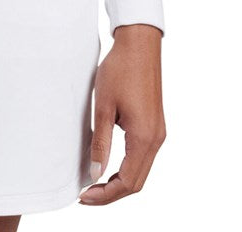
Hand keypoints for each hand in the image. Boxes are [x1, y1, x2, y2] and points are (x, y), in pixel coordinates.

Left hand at [79, 23, 164, 204]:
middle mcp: (156, 140)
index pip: (128, 182)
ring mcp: (157, 133)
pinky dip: (126, 168)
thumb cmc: (120, 70)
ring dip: (119, 182)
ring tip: (94, 184)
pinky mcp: (154, 125)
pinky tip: (108, 166)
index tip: (83, 196)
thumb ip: (100, 142)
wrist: (139, 45)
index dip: (105, 194)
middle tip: (85, 195)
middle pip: (136, 182)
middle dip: (111, 193)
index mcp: (145, 137)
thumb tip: (94, 174)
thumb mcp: (104, 106)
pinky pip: (142, 157)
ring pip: (140, 171)